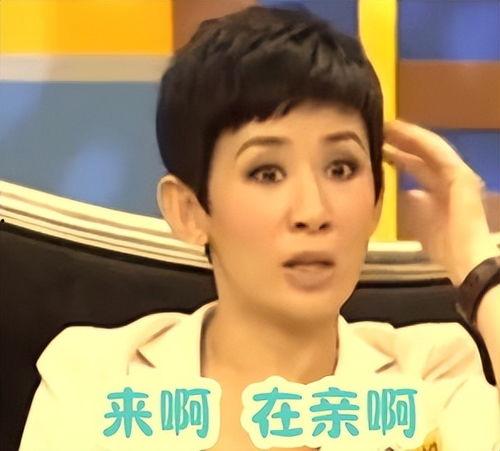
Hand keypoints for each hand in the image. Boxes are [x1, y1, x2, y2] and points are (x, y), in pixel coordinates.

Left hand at [383, 120, 497, 285]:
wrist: (465, 257)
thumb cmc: (443, 246)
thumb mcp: (421, 222)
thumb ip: (415, 206)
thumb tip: (408, 192)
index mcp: (439, 189)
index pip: (416, 166)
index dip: (398, 155)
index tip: (377, 146)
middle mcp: (449, 178)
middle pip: (421, 155)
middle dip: (399, 142)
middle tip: (377, 130)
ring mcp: (456, 174)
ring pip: (429, 148)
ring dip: (408, 135)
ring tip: (388, 125)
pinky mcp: (460, 175)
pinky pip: (438, 152)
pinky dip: (420, 140)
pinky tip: (403, 130)